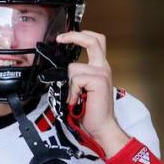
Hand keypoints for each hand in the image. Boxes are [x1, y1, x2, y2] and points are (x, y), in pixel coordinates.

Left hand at [57, 30, 128, 153]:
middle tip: (60, 39)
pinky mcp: (99, 80)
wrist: (101, 127)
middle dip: (74, 36)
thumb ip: (76, 76)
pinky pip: (75, 80)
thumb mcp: (81, 89)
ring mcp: (102, 73)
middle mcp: (103, 67)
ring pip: (73, 68)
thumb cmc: (90, 111)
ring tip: (75, 97)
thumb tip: (60, 69)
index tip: (63, 38)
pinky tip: (77, 100)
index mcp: (99, 67)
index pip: (95, 41)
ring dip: (69, 85)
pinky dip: (72, 92)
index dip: (79, 35)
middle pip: (93, 40)